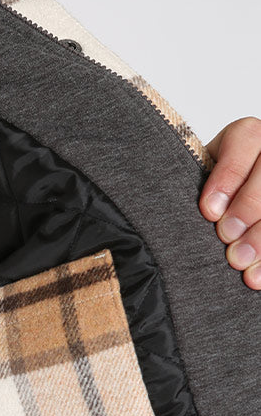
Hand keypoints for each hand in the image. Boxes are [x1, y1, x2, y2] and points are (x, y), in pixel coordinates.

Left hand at [199, 117, 260, 290]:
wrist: (217, 221)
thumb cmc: (200, 200)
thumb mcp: (191, 184)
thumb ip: (184, 186)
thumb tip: (165, 204)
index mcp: (246, 137)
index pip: (245, 140)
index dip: (229, 176)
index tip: (209, 211)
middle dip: (248, 207)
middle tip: (226, 237)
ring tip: (241, 262)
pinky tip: (256, 278)